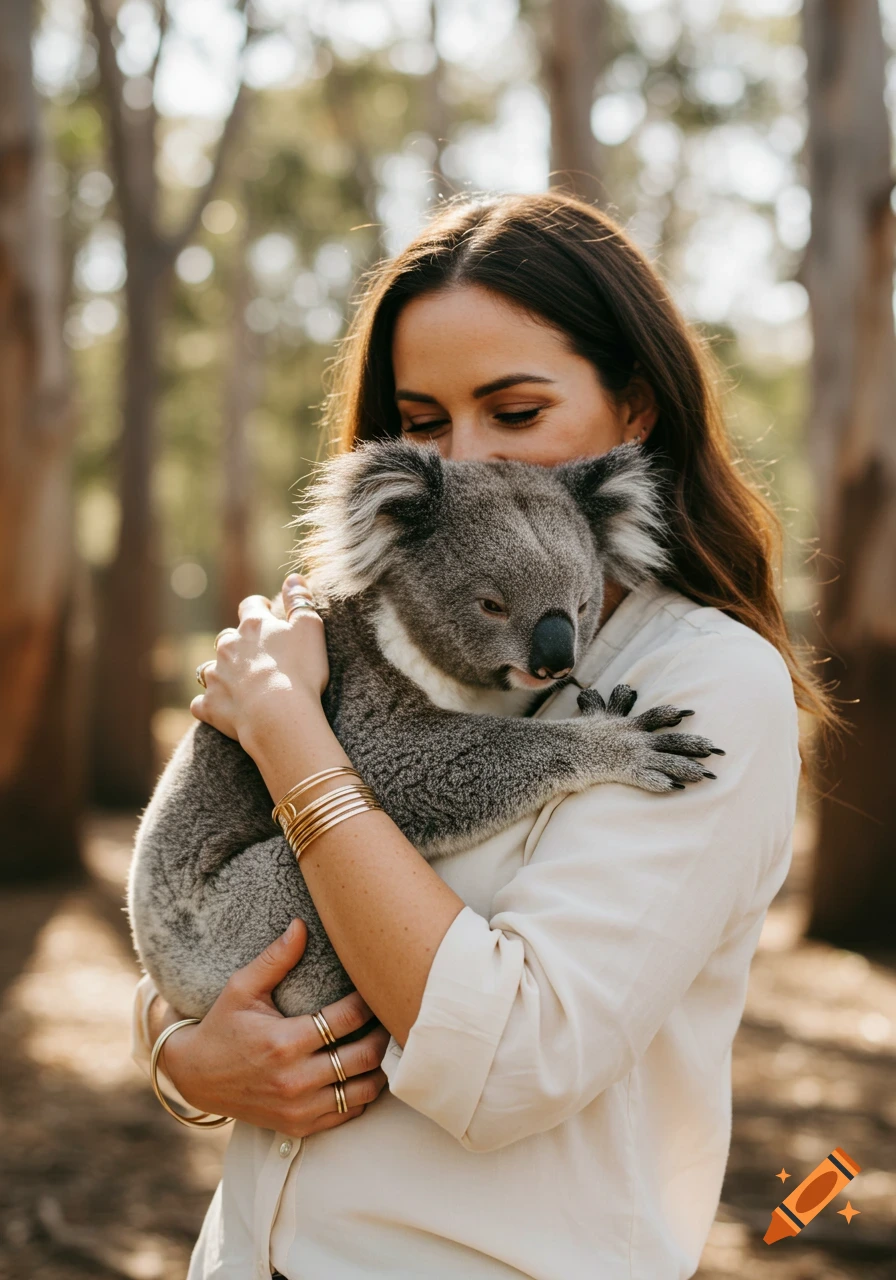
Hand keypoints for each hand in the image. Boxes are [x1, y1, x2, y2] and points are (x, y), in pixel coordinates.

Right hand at [160, 919, 389, 1136]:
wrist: (195, 1077)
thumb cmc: (222, 1026)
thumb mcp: (242, 988)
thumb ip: (275, 958)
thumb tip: (301, 925)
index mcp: (283, 1041)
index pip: (345, 1018)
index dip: (368, 1001)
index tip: (374, 989)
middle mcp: (294, 1079)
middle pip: (364, 1056)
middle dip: (382, 1034)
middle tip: (388, 1016)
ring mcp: (298, 1107)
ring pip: (363, 1090)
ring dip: (379, 1067)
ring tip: (382, 1045)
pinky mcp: (299, 1126)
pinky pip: (348, 1114)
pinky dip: (362, 1094)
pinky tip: (363, 1072)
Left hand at [191, 573, 328, 745]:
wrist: (278, 716)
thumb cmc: (299, 671)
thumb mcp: (310, 629)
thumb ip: (300, 601)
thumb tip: (294, 577)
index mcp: (253, 627)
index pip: (250, 606)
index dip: (258, 607)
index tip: (265, 610)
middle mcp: (227, 647)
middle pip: (226, 639)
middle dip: (237, 644)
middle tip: (255, 656)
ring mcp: (215, 677)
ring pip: (209, 669)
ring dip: (220, 673)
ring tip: (237, 684)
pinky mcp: (209, 705)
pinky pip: (201, 703)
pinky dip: (209, 704)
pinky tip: (218, 708)